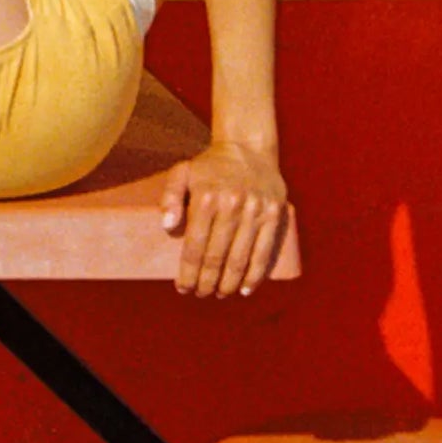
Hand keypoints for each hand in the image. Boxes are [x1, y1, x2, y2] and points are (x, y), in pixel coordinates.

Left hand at [161, 141, 294, 297]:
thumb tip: (167, 226)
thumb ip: (170, 197)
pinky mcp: (274, 214)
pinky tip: (245, 289)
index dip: (188, 272)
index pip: (195, 245)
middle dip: (207, 281)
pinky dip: (256, 275)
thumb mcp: (182, 173)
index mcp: (207, 197)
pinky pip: (265, 251)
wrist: (248, 148)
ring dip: (229, 283)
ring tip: (219, 294)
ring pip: (241, 258)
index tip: (182, 288)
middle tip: (200, 294)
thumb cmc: (209, 167)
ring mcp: (256, 210)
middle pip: (217, 256)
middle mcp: (232, 205)